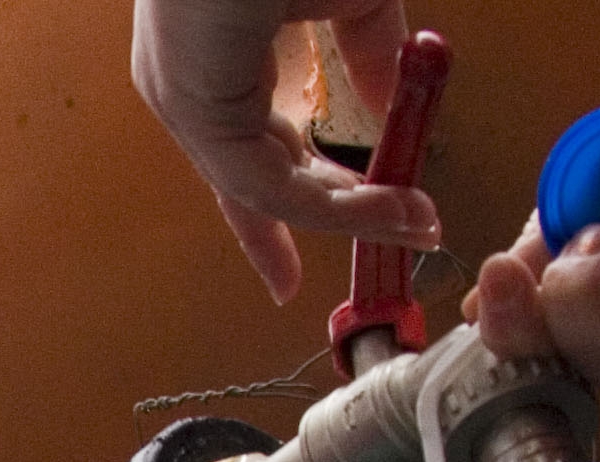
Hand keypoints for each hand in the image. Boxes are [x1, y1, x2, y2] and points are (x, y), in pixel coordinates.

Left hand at [131, 0, 439, 304]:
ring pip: (265, 187)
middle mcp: (186, 80)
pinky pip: (263, 182)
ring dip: (348, 214)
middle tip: (400, 233)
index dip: (273, 213)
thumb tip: (390, 118)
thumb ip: (369, 57)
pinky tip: (390, 205)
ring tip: (417, 219)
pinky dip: (331, 204)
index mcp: (212, 50)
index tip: (288, 272)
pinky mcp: (192, 107)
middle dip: (323, 220)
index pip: (244, 147)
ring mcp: (183, 94)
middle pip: (250, 181)